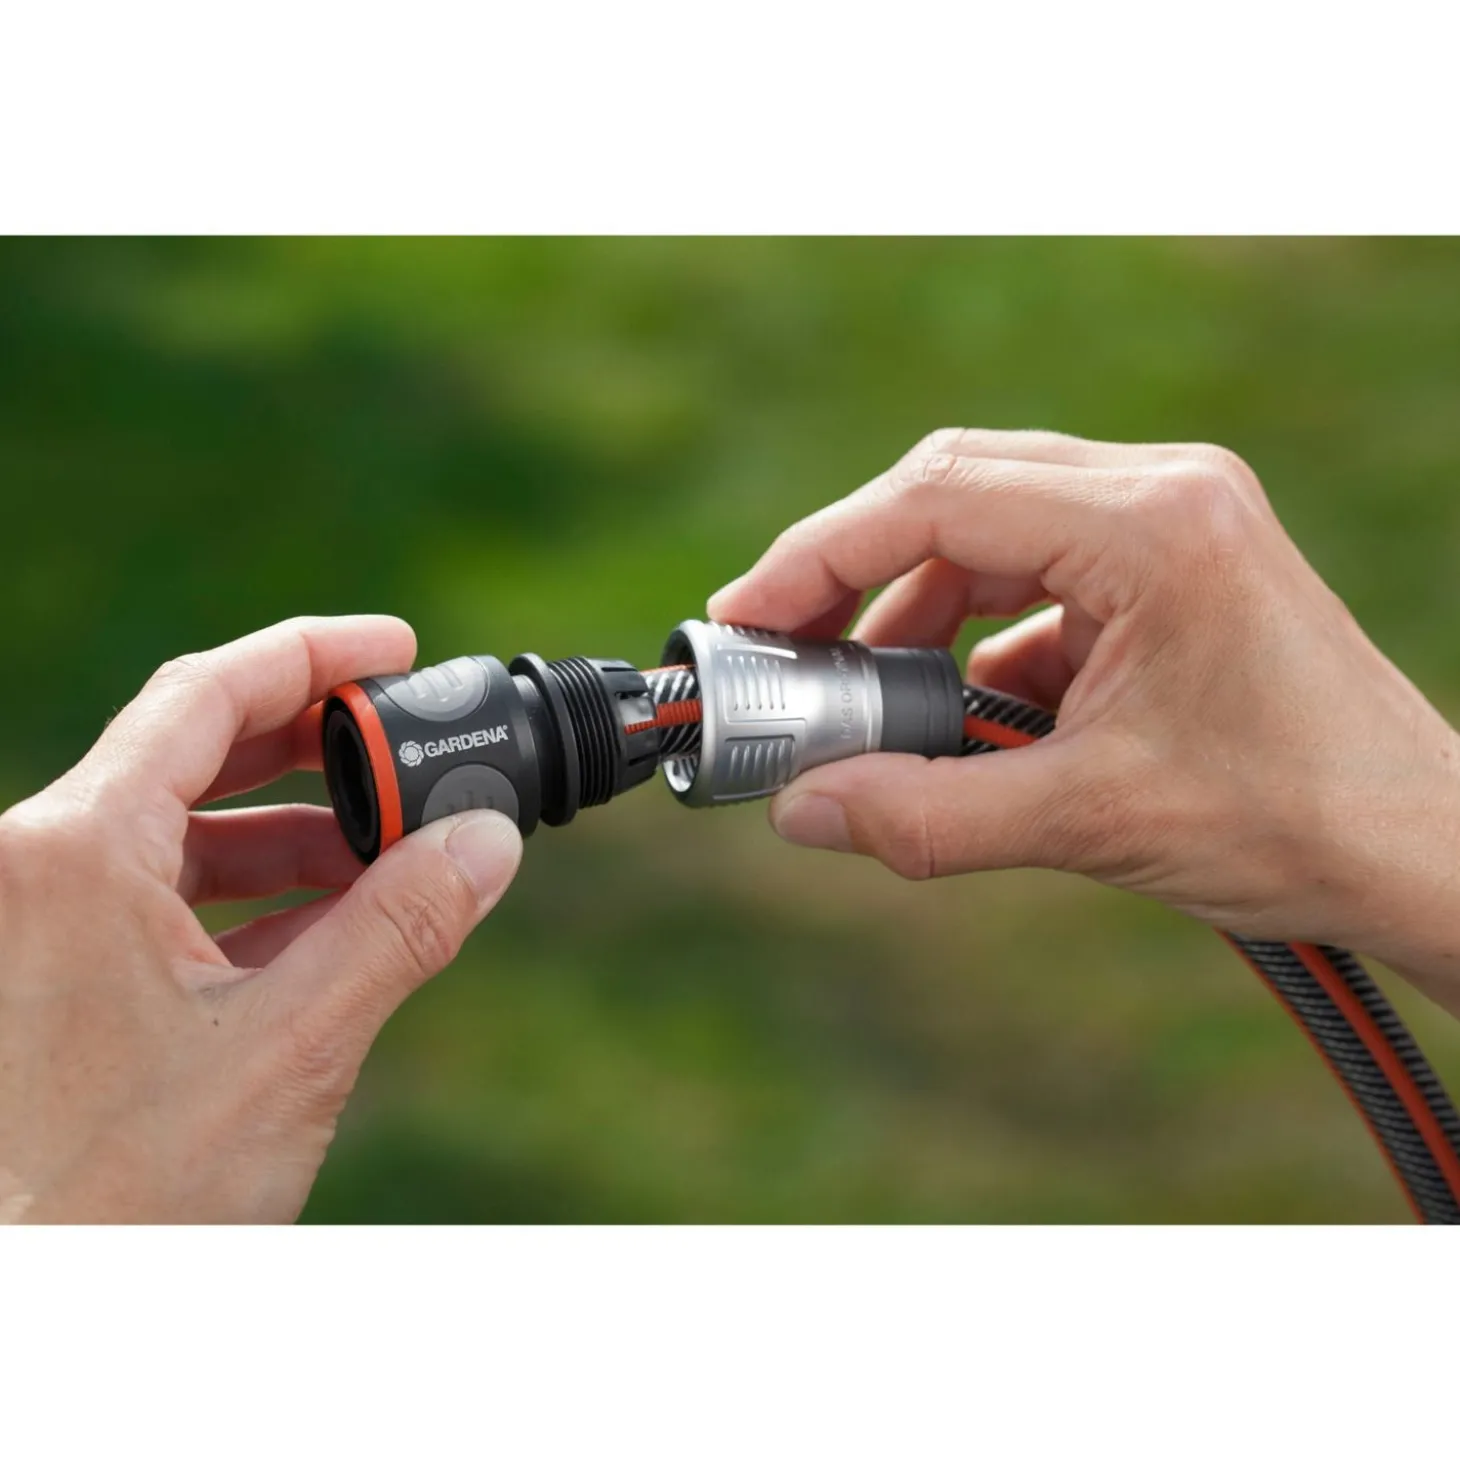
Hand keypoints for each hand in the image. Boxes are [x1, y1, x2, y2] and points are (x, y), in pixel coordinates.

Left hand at [0, 616, 520, 1223]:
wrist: (33, 1319)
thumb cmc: (121, 1198)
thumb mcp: (290, 1047)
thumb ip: (400, 929)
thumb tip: (491, 842)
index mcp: (73, 852)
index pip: (204, 695)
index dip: (312, 655)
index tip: (396, 648)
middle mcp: (37, 869)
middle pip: (192, 754)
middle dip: (315, 749)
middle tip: (407, 746)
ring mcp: (38, 926)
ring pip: (180, 837)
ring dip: (293, 838)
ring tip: (392, 855)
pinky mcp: (54, 980)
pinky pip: (160, 903)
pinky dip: (251, 901)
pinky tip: (332, 927)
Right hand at [709, 430, 1459, 1013]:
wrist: (1425, 849)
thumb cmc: (1296, 824)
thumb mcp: (1093, 823)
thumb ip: (930, 816)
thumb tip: (801, 811)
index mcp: (1152, 525)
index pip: (937, 499)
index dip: (819, 555)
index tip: (744, 616)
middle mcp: (1161, 493)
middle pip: (953, 491)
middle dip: (853, 571)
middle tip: (779, 647)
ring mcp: (1170, 523)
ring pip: (989, 533)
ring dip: (913, 611)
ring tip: (859, 699)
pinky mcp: (1170, 567)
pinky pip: (1036, 578)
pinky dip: (976, 637)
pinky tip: (954, 714)